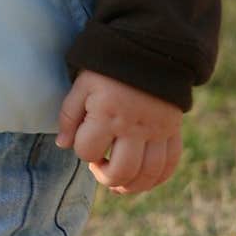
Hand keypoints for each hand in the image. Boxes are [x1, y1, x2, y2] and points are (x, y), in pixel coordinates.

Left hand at [56, 69, 182, 194]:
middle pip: (121, 171)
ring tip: (119, 181)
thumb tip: (63, 144)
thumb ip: (69, 115)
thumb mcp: (83, 84)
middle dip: (106, 177)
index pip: (88, 151)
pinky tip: (143, 178)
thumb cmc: (110, 66)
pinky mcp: (173, 130)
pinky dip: (157, 179)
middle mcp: (134, 126)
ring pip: (147, 174)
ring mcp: (157, 131)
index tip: (85, 142)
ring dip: (131, 186)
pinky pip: (169, 165)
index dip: (83, 151)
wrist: (150, 49)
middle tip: (101, 166)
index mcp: (107, 114)